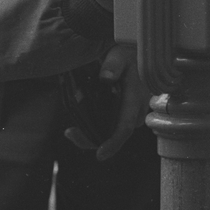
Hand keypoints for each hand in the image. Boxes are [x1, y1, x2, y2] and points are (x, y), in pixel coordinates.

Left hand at [64, 42, 149, 160]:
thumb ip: (113, 64)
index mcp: (135, 98)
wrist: (138, 56)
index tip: (100, 155)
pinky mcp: (126, 114)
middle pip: (116, 135)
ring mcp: (132, 114)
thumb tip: (106, 77)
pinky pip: (112, 127)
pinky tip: (80, 126)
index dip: (113, 143)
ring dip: (93, 135)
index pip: (125, 127)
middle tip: (71, 133)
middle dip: (94, 140)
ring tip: (72, 131)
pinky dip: (97, 129)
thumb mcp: (120, 55)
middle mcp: (136, 111)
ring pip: (113, 133)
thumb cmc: (128, 55)